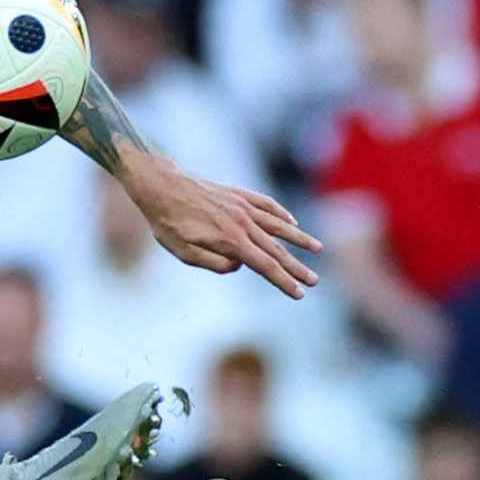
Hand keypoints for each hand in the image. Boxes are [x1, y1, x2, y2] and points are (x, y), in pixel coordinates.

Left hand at [120, 154, 323, 297]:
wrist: (162, 186)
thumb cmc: (169, 223)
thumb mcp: (184, 252)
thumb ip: (214, 263)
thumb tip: (240, 266)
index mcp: (231, 240)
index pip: (265, 266)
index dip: (283, 281)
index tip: (299, 294)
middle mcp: (243, 222)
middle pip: (277, 249)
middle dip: (297, 267)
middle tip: (314, 280)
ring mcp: (243, 206)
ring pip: (279, 224)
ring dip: (299, 238)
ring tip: (317, 248)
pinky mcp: (239, 194)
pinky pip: (267, 205)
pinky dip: (282, 214)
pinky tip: (292, 222)